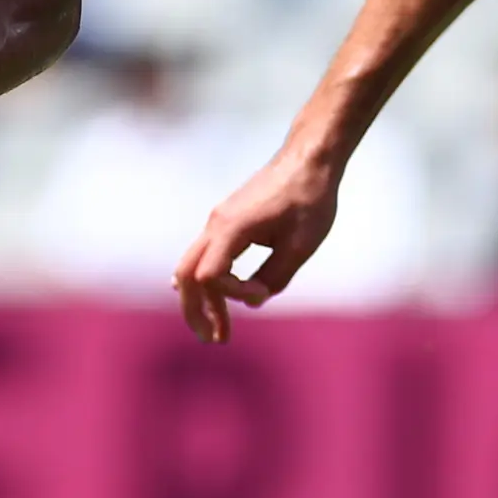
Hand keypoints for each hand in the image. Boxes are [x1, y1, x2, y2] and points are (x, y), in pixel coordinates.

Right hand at [173, 145, 342, 344]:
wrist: (310, 158)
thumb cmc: (310, 198)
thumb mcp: (300, 245)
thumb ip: (274, 278)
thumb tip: (255, 301)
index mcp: (231, 228)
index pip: (211, 276)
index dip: (233, 294)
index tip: (263, 293)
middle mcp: (216, 224)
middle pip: (186, 275)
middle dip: (195, 311)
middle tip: (212, 339)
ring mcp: (218, 221)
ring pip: (193, 266)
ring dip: (203, 300)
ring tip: (220, 331)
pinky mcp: (228, 220)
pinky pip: (206, 256)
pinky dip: (208, 282)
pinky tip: (214, 300)